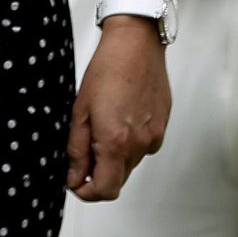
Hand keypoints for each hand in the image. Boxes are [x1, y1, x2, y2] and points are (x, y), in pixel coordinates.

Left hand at [64, 20, 169, 200]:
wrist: (136, 43)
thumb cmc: (106, 70)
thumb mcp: (80, 111)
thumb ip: (77, 151)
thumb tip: (74, 179)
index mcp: (116, 143)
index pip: (106, 191)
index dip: (88, 193)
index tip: (76, 182)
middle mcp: (140, 145)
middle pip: (119, 180)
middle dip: (100, 174)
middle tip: (85, 150)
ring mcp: (155, 136)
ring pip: (131, 163)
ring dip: (115, 156)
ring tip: (104, 124)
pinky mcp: (163, 126)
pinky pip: (144, 146)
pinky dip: (131, 142)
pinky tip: (122, 117)